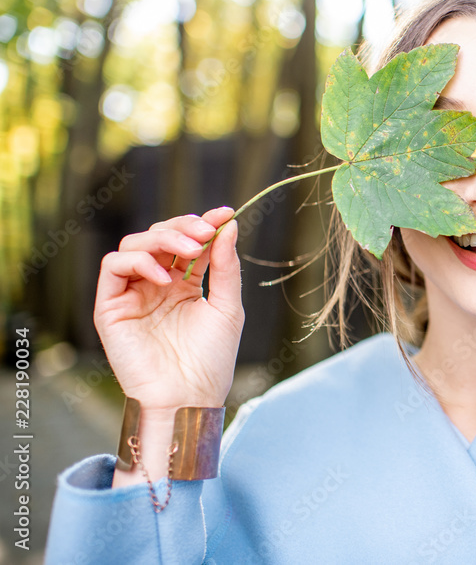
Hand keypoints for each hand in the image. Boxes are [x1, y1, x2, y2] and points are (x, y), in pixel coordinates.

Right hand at [94, 207, 243, 410]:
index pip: (189, 244)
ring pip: (134, 245)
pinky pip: (113, 267)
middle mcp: (156, 286)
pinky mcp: (111, 307)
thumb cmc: (210, 360)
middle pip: (160, 237)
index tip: (225, 213)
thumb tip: (228, 225)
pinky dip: (139, 262)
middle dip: (184, 228)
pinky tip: (165, 278)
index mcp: (184, 286)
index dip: (205, 225)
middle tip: (206, 231)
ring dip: (163, 239)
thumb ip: (225, 267)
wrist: (188, 397)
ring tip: (191, 251)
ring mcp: (133, 295)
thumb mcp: (226, 307)